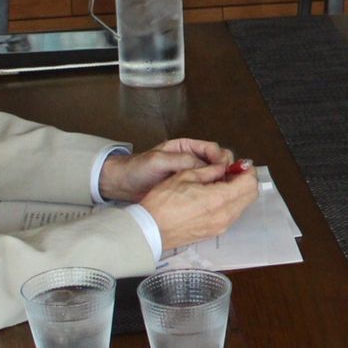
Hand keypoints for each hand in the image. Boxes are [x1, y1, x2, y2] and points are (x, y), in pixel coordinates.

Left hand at [99, 138, 230, 201]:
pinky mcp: (186, 188)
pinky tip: (212, 200)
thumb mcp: (159, 161)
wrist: (122, 184)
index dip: (221, 159)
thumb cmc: (137, 168)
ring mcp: (189, 174)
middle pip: (217, 162)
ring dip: (219, 183)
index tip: (223, 170)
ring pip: (213, 177)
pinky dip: (210, 193)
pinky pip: (203, 188)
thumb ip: (183, 161)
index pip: (212, 149)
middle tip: (226, 184)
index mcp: (186, 147)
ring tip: (221, 193)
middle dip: (224, 171)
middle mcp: (191, 159)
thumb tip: (208, 167)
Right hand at [138, 158, 259, 252]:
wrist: (150, 230)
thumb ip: (209, 170)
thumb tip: (223, 167)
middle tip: (231, 173)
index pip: (249, 183)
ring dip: (237, 193)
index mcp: (219, 198)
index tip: (238, 165)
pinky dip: (229, 204)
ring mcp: (221, 226)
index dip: (246, 170)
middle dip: (245, 181)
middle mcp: (225, 215)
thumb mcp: (185, 176)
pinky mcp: (214, 233)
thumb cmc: (163, 202)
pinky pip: (231, 215)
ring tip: (220, 185)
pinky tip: (213, 198)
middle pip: (251, 195)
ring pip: (242, 206)